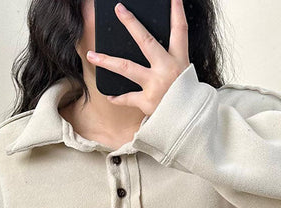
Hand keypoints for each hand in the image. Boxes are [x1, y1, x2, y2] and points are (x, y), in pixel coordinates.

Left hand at [86, 0, 189, 115]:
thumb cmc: (185, 98)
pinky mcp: (147, 101)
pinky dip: (118, 98)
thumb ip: (170, 61)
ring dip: (107, 60)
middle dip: (131, 24)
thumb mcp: (184, 75)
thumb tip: (150, 49)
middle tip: (119, 9)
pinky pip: (127, 97)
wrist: (189, 123)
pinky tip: (109, 95)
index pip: (180, 30)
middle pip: (146, 41)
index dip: (177, 11)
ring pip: (127, 68)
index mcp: (180, 60)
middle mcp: (167, 69)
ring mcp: (156, 84)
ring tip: (92, 55)